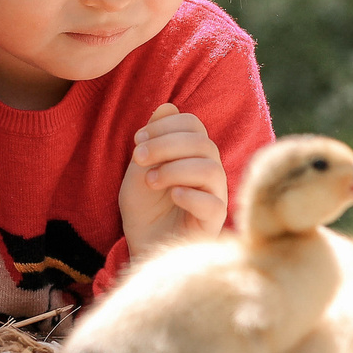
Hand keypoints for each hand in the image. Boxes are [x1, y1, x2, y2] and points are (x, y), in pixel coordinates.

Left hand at [119, 103, 226, 258]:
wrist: (141, 246)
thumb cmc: (144, 208)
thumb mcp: (140, 169)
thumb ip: (153, 140)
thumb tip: (167, 106)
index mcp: (193, 155)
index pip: (193, 125)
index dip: (165, 126)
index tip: (138, 139)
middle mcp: (209, 172)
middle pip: (202, 143)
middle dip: (166, 145)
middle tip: (138, 157)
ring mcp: (214, 197)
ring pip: (211, 170)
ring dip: (176, 169)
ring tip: (150, 181)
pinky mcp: (213, 224)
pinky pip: (213, 204)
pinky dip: (191, 195)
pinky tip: (171, 196)